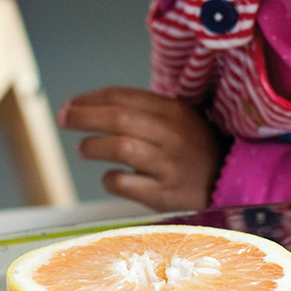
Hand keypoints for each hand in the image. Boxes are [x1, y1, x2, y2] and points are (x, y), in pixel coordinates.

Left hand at [58, 87, 223, 210]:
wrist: (226, 182)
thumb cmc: (192, 148)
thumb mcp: (177, 119)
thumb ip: (141, 111)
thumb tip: (89, 107)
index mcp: (173, 111)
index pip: (122, 96)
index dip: (90, 99)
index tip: (71, 104)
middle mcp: (172, 135)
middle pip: (117, 119)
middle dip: (83, 117)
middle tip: (64, 120)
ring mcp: (169, 166)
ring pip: (120, 148)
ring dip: (92, 147)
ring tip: (83, 149)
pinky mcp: (165, 195)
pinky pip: (125, 183)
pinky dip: (109, 179)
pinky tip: (109, 177)